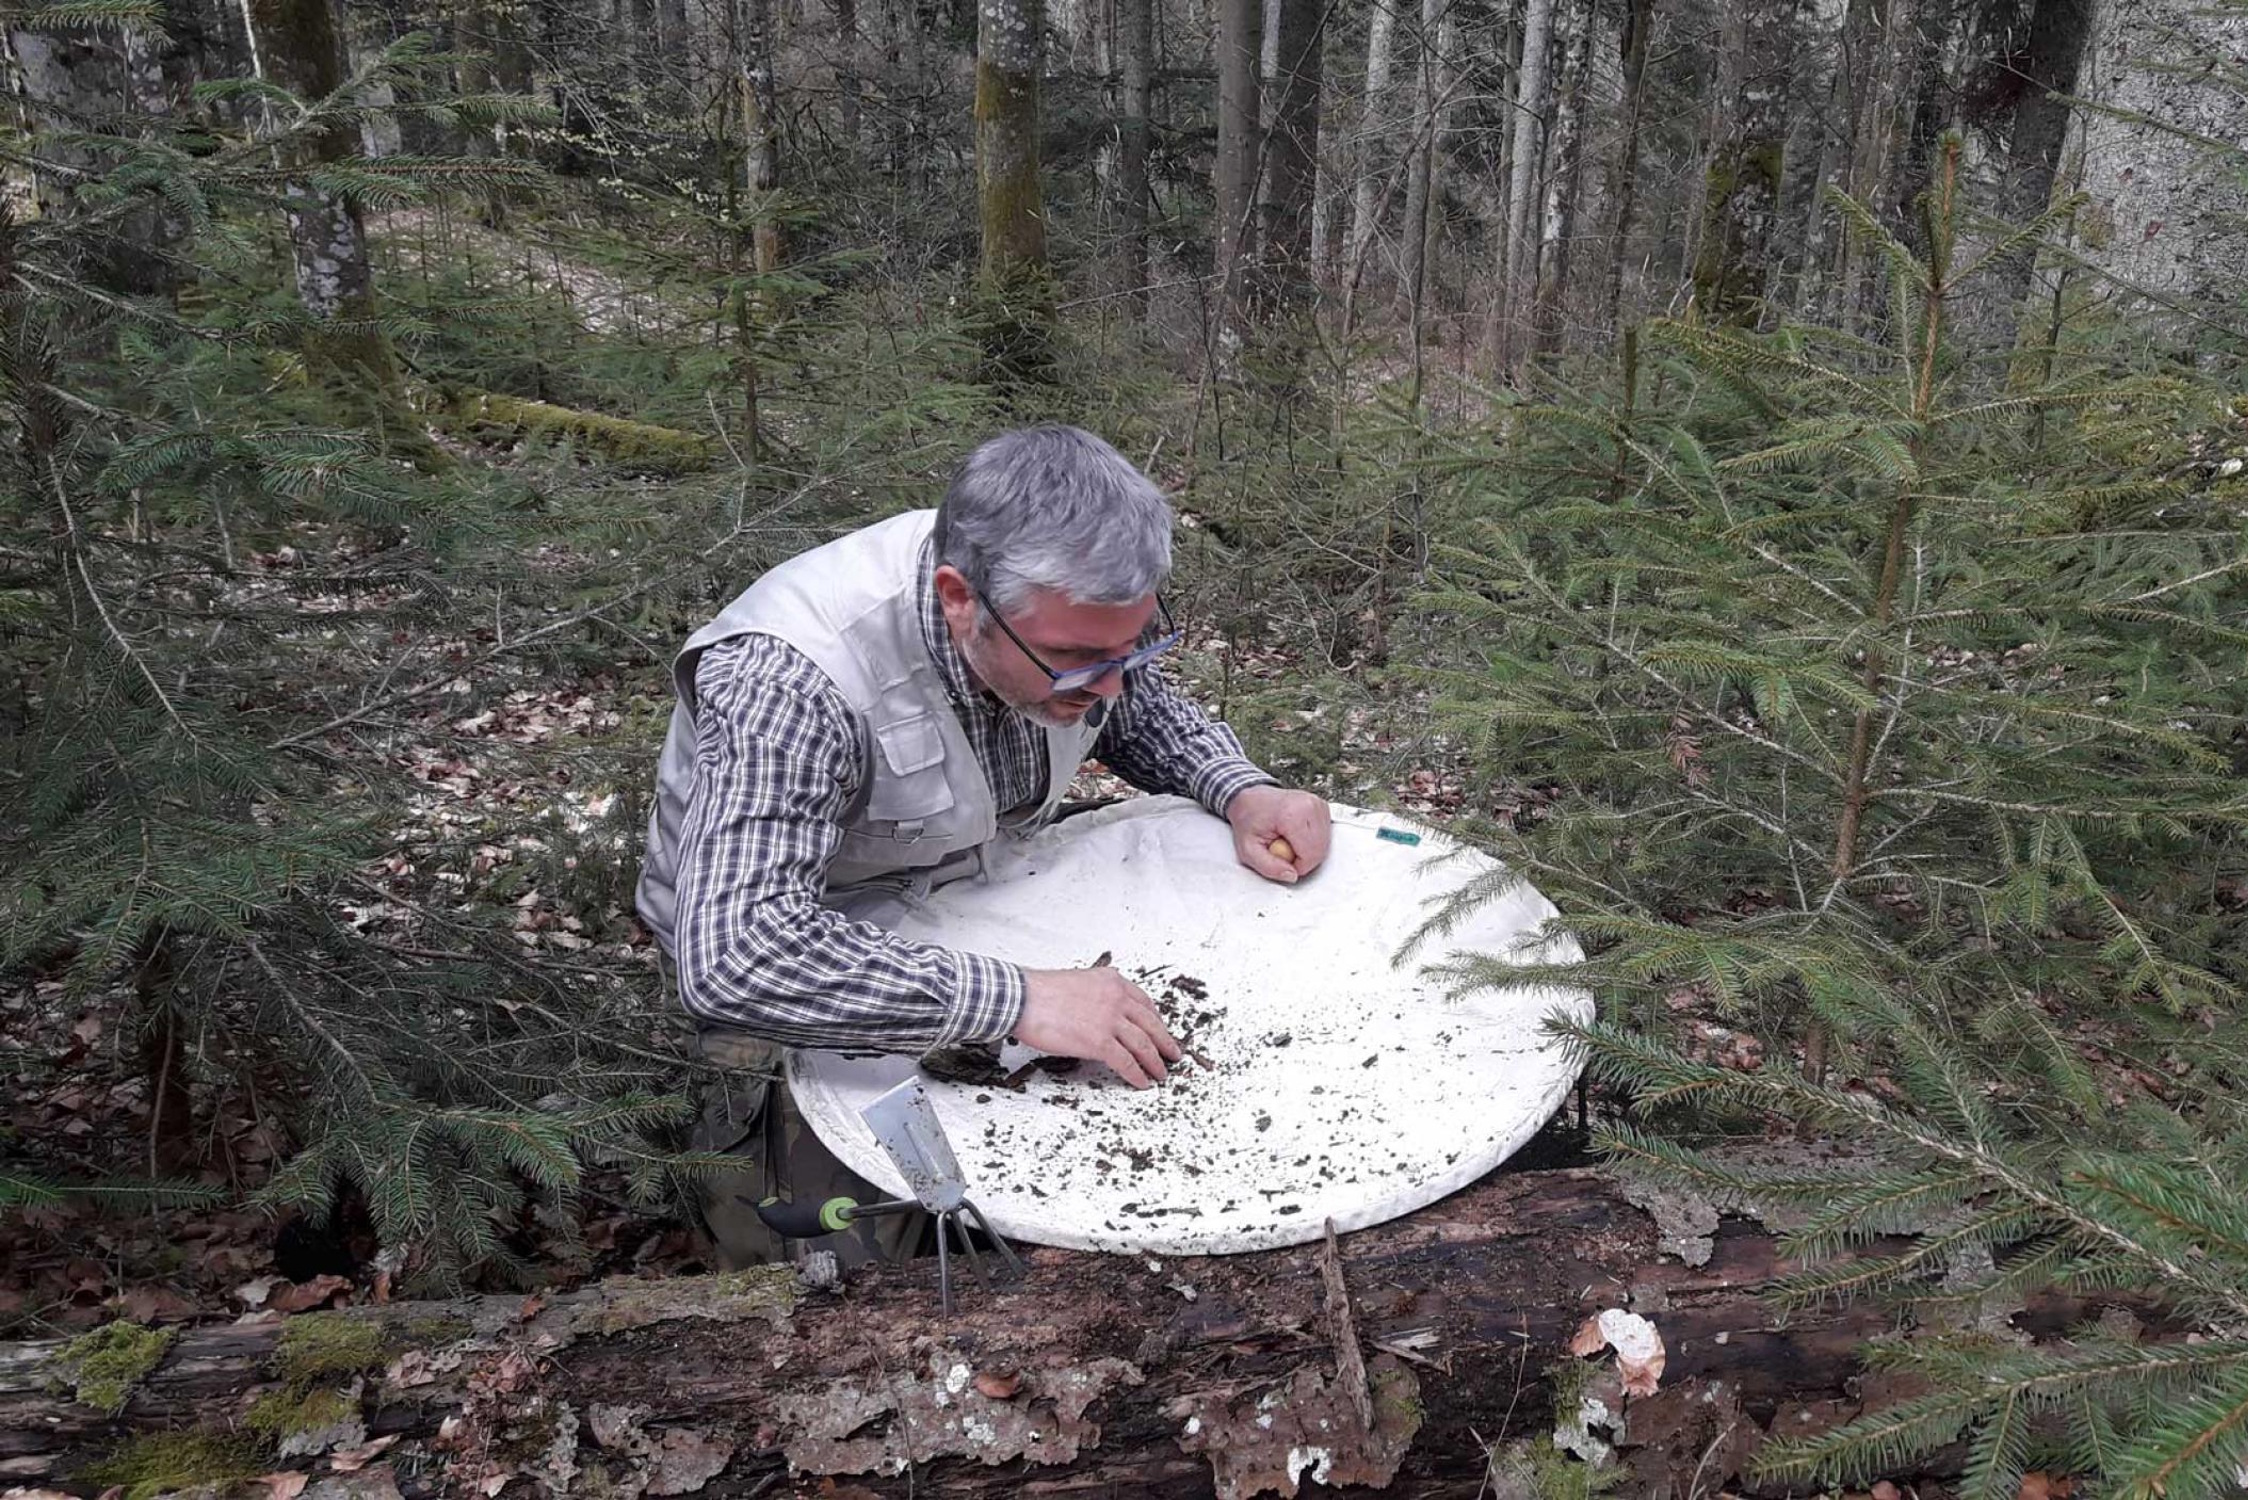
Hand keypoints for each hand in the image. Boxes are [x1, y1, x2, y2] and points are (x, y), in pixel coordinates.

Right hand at [1015, 965, 1182, 1088]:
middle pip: (1151, 1024)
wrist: (1022, 998)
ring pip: (1144, 1045)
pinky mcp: (1099, 1041)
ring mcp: (1110, 1020)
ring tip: (1161, 1073)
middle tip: (1173, 1054)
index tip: (1161, 1030)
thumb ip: (1096, 992)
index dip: (1156, 1020)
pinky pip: (1126, 1062)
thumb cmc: (1040, 992)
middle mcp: (1116, 998)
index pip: (1144, 1003)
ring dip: (1156, 1062)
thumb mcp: (1078, 981)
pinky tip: (1142, 1082)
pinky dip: (1137, 1074)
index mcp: (1112, 981)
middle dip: (1165, 1042)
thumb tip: (1101, 1009)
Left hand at [1226, 785, 1331, 883]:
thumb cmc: (1249, 819)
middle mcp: (1309, 805)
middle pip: (1320, 850)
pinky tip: (1296, 833)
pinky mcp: (1322, 807)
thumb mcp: (1248, 850)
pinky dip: (1311, 840)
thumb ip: (1269, 867)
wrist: (1250, 799)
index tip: (1283, 860)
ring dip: (1307, 849)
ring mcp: (1317, 804)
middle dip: (1303, 858)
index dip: (1297, 866)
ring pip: (1324, 844)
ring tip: (1288, 839)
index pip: (1310, 855)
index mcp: (1292, 814)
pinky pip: (1325, 835)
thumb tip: (1291, 875)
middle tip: (1283, 849)